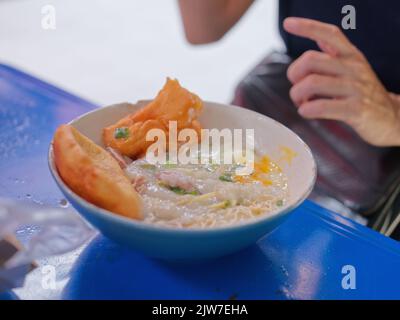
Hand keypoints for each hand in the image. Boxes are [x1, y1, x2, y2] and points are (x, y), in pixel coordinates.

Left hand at [283, 17, 399, 146]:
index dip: (308, 27)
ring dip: (297, 95)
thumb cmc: (364, 94)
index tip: (288, 24)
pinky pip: (322, 106)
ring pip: (312, 83)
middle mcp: (353, 68)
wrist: (390, 117)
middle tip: (296, 88)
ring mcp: (355, 88)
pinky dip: (306, 110)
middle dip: (293, 75)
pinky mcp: (355, 109)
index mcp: (350, 56)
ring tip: (301, 103)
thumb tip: (319, 38)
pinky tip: (306, 111)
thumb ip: (335, 55)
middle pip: (310, 60)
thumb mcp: (353, 69)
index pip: (330, 34)